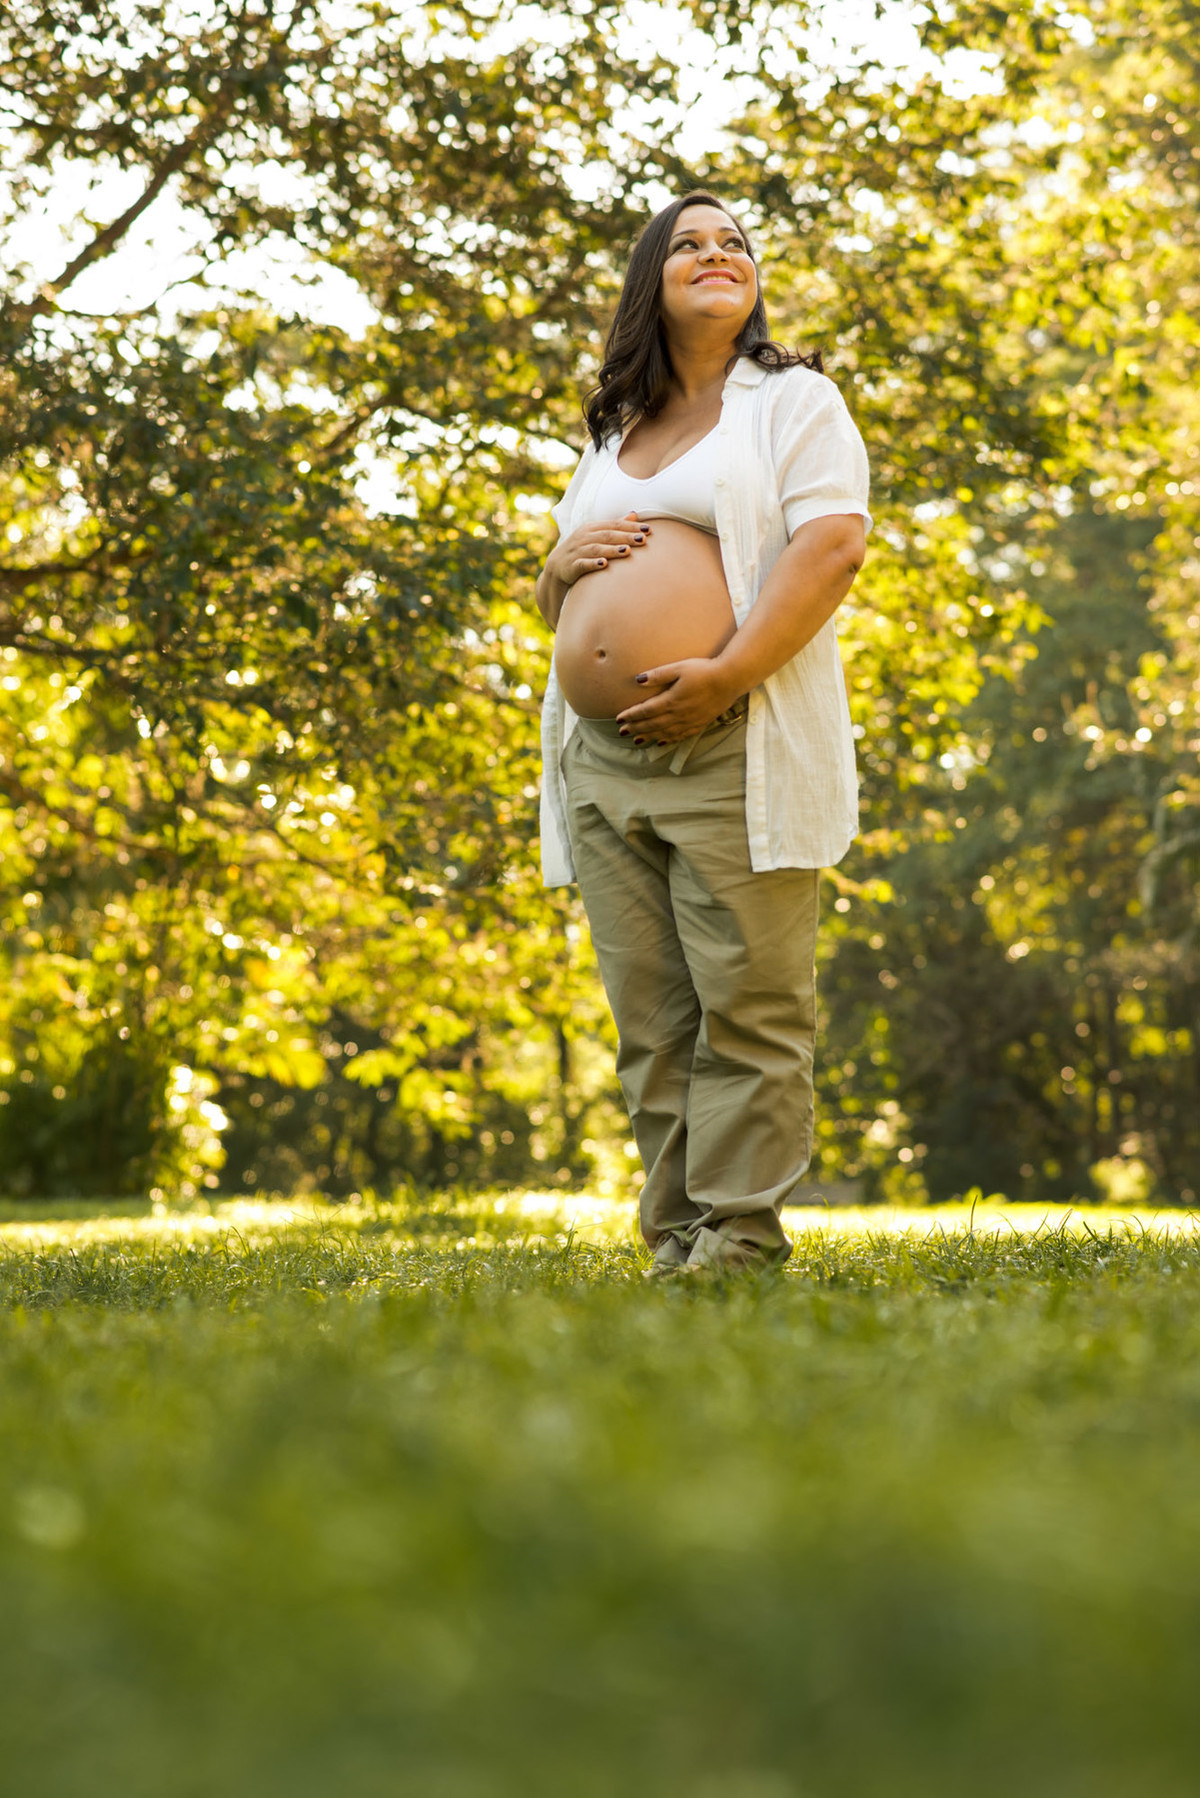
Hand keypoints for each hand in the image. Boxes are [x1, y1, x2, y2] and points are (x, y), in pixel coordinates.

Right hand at [547, 512, 650, 587]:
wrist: (556, 567)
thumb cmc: (582, 549)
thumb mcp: (596, 535)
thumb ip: (614, 526)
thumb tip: (634, 515)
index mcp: (591, 528)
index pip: (614, 525)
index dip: (631, 527)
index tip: (648, 530)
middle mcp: (584, 537)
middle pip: (607, 535)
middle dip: (625, 537)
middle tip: (643, 539)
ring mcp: (577, 551)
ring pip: (596, 548)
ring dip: (612, 550)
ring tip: (627, 551)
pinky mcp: (572, 566)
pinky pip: (583, 564)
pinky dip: (593, 563)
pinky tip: (604, 564)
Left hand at [616, 658, 741, 744]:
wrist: (729, 680)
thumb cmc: (704, 670)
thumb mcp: (679, 667)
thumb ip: (658, 675)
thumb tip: (638, 680)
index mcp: (671, 700)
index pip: (645, 711)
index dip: (631, 715)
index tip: (619, 719)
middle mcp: (678, 714)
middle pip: (652, 724)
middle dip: (635, 728)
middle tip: (622, 732)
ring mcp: (689, 722)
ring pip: (664, 733)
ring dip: (648, 737)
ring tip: (636, 741)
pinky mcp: (699, 724)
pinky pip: (680, 736)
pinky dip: (668, 740)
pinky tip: (661, 742)